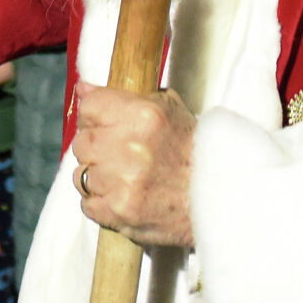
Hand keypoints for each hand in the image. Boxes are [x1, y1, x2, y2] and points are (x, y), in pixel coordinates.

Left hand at [70, 81, 195, 247]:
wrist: (221, 197)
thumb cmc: (194, 151)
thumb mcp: (169, 110)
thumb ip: (124, 98)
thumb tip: (83, 90)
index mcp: (144, 115)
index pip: (88, 108)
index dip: (94, 117)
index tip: (104, 125)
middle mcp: (129, 147)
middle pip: (81, 143)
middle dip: (96, 149)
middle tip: (119, 156)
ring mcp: (122, 182)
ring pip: (81, 175)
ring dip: (98, 178)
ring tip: (124, 179)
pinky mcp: (119, 212)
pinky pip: (87, 204)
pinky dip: (101, 203)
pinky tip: (123, 197)